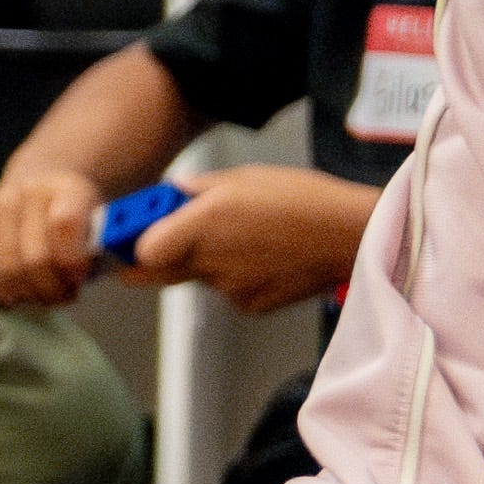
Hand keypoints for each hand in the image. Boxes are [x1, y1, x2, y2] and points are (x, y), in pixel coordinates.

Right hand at [0, 161, 111, 306]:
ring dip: (25, 294)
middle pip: (31, 258)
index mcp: (67, 188)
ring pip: (3, 271)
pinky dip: (1, 293)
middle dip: (50, 289)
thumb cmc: (78, 213)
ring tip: (42, 295)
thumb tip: (82, 280)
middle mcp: (27, 194)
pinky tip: (20, 292)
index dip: (71, 262)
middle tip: (64, 295)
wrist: (44, 180)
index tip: (79, 280)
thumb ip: (100, 249)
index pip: (64, 225)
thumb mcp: (102, 221)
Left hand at [123, 165, 378, 313]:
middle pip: (156, 273)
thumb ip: (197, 190)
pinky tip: (264, 258)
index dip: (132, 244)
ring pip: (198, 279)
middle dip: (149, 260)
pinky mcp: (250, 306)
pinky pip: (227, 292)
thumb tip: (169, 195)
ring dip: (204, 263)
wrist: (353, 236)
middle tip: (155, 245)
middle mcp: (210, 260)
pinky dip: (234, 278)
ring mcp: (229, 288)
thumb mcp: (244, 177)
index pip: (141, 252)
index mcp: (203, 223)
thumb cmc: (302, 197)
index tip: (130, 234)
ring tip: (244, 239)